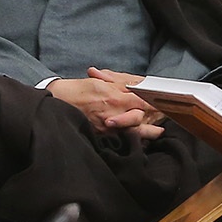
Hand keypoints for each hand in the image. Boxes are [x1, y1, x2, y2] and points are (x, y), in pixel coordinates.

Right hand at [47, 68, 163, 138]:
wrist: (55, 101)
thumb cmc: (77, 90)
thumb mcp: (99, 82)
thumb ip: (119, 85)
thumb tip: (136, 86)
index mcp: (114, 96)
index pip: (141, 99)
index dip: (154, 101)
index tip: (165, 101)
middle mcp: (113, 112)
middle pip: (140, 116)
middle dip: (154, 116)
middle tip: (166, 116)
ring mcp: (107, 125)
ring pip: (133, 130)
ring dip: (147, 131)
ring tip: (158, 132)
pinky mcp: (100, 134)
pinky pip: (120, 138)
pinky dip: (131, 138)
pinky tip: (139, 139)